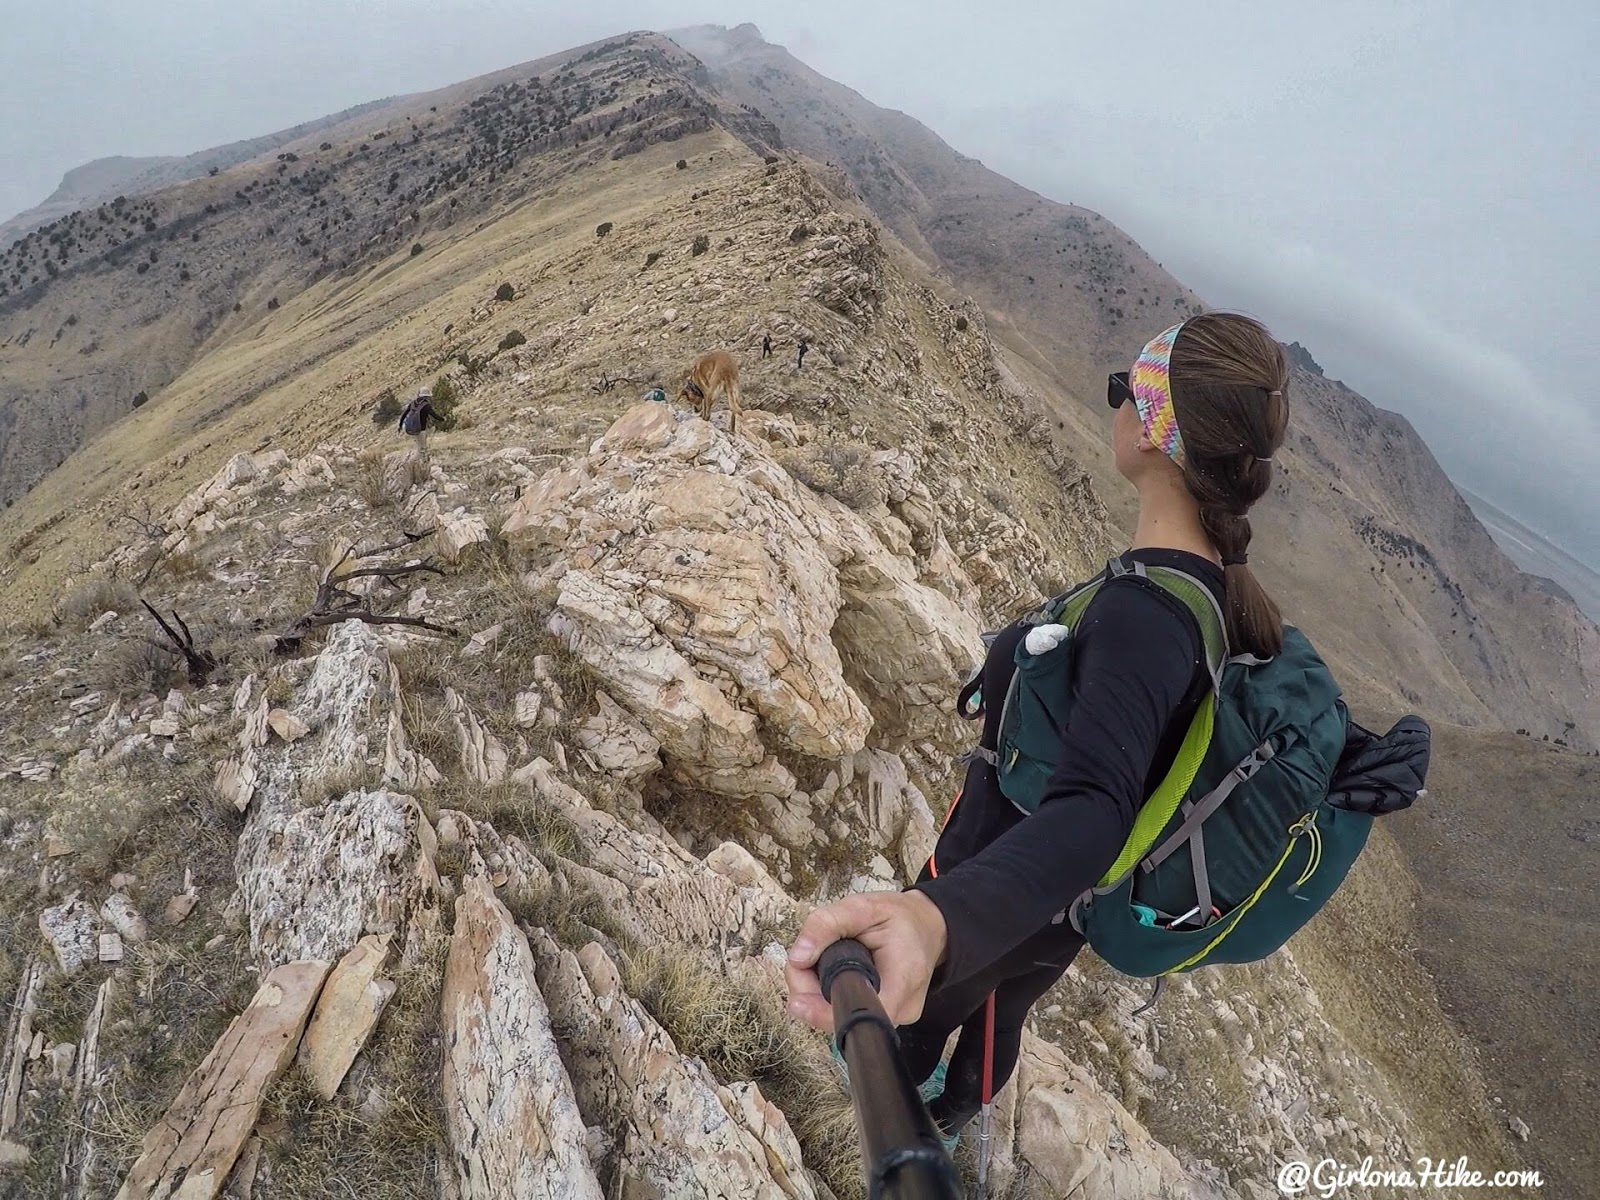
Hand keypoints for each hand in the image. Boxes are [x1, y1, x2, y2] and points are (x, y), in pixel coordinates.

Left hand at [785, 889, 947, 1031]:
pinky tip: (829, 971)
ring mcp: (894, 1017)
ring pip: (841, 1016)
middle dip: (811, 992)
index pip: (859, 1014)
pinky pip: (848, 1011)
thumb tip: (797, 957)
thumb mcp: (862, 906)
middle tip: (802, 960)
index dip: (822, 1013)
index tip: (797, 1002)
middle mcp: (901, 1009)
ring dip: (818, 992)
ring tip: (818, 959)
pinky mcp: (884, 1016)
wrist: (928, 926)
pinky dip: (830, 994)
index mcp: (903, 980)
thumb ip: (827, 924)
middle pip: (843, 1017)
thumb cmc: (899, 916)